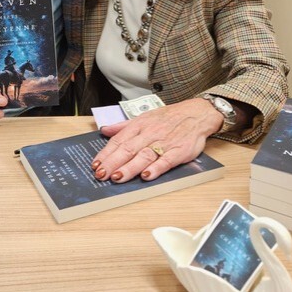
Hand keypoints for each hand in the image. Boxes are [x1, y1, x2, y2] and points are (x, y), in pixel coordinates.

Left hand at [91, 98, 222, 182]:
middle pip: (128, 149)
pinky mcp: (179, 151)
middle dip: (113, 163)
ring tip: (117, 177)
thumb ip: (123, 126)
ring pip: (144, 156)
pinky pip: (166, 160)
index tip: (95, 165)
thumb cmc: (168, 117)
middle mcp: (149, 134)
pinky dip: (157, 168)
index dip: (106, 153)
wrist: (196, 114)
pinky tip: (147, 176)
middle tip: (101, 175)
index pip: (119, 140)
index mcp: (139, 125)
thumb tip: (104, 130)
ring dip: (130, 167)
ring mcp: (164, 143)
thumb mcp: (144, 117)